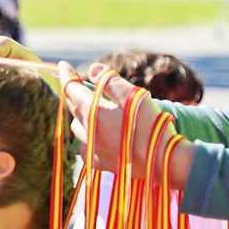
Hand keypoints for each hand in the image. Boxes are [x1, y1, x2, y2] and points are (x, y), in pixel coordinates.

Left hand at [59, 63, 194, 180]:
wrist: (165, 163)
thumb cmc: (151, 127)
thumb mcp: (134, 97)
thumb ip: (110, 81)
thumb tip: (92, 69)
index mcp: (92, 112)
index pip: (71, 88)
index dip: (66, 74)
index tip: (63, 65)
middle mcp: (86, 131)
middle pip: (74, 107)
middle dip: (77, 95)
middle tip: (86, 87)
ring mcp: (90, 149)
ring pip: (77, 127)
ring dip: (84, 117)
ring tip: (100, 113)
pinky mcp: (97, 163)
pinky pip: (84, 145)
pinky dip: (89, 136)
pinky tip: (103, 134)